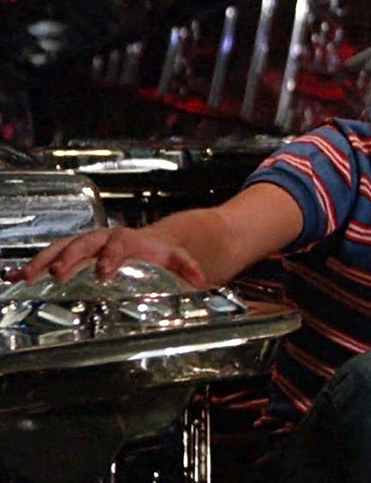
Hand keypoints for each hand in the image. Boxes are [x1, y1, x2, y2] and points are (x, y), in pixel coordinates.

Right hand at [4, 227, 206, 287]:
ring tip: (22, 278)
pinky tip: (10, 278)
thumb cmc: (160, 253)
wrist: (150, 241)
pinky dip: (30, 265)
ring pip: (60, 248)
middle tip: (55, 275)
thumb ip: (188, 267)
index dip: (111, 258)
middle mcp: (102, 240)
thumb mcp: (178, 257)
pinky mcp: (71, 254)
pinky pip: (48, 257)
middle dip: (68, 258)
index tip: (103, 273)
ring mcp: (84, 246)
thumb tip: (201, 280)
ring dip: (41, 262)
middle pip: (83, 244)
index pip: (118, 245)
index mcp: (127, 240)